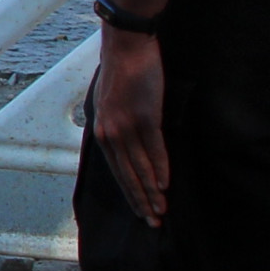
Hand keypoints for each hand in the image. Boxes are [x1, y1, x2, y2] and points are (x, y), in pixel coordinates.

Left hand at [91, 29, 169, 227]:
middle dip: (141, 201)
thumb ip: (119, 128)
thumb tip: (131, 149)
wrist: (126, 47)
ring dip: (152, 191)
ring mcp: (127, 126)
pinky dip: (160, 168)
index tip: (141, 212)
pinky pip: (153, 149)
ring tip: (163, 210)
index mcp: (103, 132)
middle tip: (153, 223)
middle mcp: (111, 133)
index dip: (130, 194)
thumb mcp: (113, 105)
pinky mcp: (145, 116)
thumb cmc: (123, 74)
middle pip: (126, 176)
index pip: (116, 171)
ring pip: (140, 167)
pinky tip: (166, 184)